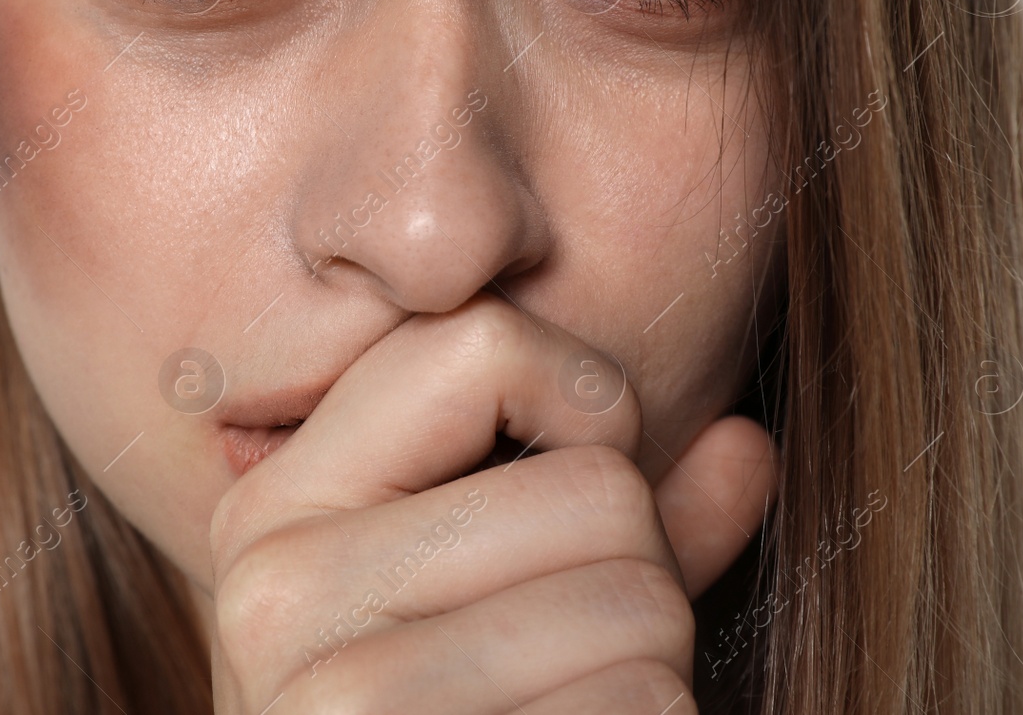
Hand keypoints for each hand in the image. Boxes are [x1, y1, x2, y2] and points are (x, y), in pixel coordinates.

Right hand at [208, 294, 777, 712]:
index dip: (579, 400)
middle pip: (594, 487)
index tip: (579, 475)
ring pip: (637, 601)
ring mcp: (332, 698)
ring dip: (649, 672)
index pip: (475, 344)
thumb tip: (746, 443)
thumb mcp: (490, 608)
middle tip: (574, 648)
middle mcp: (276, 588)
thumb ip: (607, 524)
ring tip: (567, 711)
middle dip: (635, 570)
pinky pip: (636, 706)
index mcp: (277, 506)